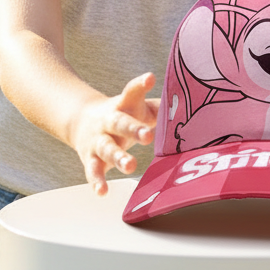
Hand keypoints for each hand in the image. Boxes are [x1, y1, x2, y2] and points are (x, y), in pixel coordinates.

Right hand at [71, 72, 159, 195]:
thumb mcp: (139, 105)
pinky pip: (93, 170)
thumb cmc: (123, 113)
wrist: (80, 119)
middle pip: (120, 123)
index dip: (140, 84)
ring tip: (131, 166)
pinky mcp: (90, 158)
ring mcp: (98, 140)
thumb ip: (160, 107)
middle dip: (133, 129)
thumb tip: (189, 109)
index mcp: (124, 104)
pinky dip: (97, 181)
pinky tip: (102, 191)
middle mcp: (108, 121)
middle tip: (148, 136)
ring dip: (118, 157)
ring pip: (106, 148)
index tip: (150, 78)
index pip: (131, 91)